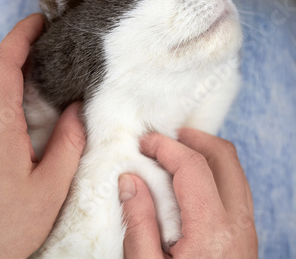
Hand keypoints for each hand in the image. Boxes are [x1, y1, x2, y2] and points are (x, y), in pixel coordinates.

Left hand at [0, 14, 85, 257]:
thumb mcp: (51, 189)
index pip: (3, 64)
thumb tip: (77, 109)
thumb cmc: (6, 226)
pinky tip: (5, 94)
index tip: (39, 20)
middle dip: (13, 44)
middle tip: (41, 40)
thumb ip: (68, 144)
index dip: (20, 35)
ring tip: (27, 64)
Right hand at [118, 128, 256, 258]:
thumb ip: (138, 223)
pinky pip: (234, 190)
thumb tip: (130, 182)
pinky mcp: (243, 237)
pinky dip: (212, 174)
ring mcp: (245, 230)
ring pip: (233, 171)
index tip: (144, 143)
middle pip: (224, 157)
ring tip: (172, 157)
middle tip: (163, 138)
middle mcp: (237, 225)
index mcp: (211, 230)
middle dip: (192, 138)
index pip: (193, 165)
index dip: (165, 146)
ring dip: (204, 154)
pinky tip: (185, 184)